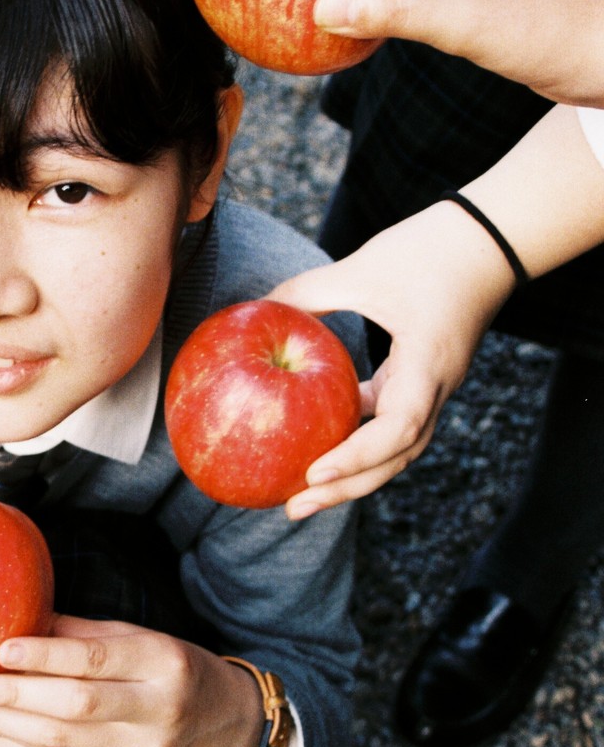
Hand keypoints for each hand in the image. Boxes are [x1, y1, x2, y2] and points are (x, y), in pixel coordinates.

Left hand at [0, 616, 264, 746]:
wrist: (227, 727)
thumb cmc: (172, 668)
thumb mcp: (140, 638)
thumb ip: (82, 633)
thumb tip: (17, 613)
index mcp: (162, 661)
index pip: (96, 659)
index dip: (46, 655)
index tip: (1, 648)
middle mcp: (157, 708)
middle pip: (75, 704)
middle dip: (15, 694)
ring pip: (65, 739)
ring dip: (10, 723)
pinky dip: (28, 740)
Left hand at [266, 204, 517, 516]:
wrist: (491, 238)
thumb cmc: (430, 248)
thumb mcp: (362, 266)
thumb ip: (308, 291)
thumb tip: (255, 310)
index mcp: (427, 364)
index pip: (397, 429)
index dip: (356, 457)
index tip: (313, 471)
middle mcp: (436, 386)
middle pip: (396, 458)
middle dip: (346, 489)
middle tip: (293, 508)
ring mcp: (434, 386)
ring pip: (396, 448)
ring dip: (353, 474)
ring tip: (303, 493)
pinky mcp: (425, 379)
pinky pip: (391, 422)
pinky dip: (358, 440)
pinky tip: (318, 445)